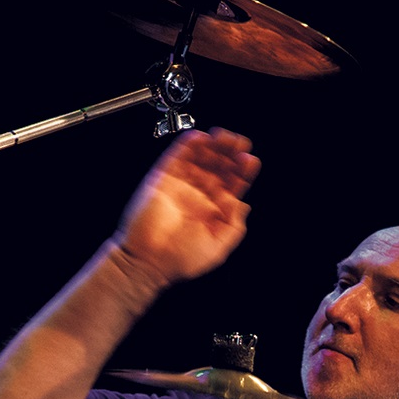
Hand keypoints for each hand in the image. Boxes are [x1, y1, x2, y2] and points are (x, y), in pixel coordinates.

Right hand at [112, 127, 260, 285]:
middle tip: (240, 143)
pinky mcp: (162, 179)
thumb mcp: (219, 247)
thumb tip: (244, 205)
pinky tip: (201, 138)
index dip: (243, 170)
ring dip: (213, 145)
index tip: (250, 160)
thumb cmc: (180, 260)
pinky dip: (188, 145)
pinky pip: (176, 157)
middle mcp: (198, 195)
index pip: (232, 183)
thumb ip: (235, 226)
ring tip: (225, 137)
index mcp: (214, 210)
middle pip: (219, 166)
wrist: (147, 262)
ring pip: (200, 158)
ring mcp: (180, 185)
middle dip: (231, 153)